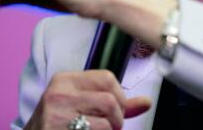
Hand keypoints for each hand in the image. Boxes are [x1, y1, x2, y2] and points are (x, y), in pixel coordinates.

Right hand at [25, 70, 150, 129]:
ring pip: (105, 123)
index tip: (116, 109)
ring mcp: (56, 116)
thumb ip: (115, 102)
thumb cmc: (59, 123)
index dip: (120, 97)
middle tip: (110, 127)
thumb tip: (147, 102)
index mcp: (65, 80)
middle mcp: (58, 94)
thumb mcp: (81, 104)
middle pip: (109, 101)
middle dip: (117, 119)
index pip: (107, 78)